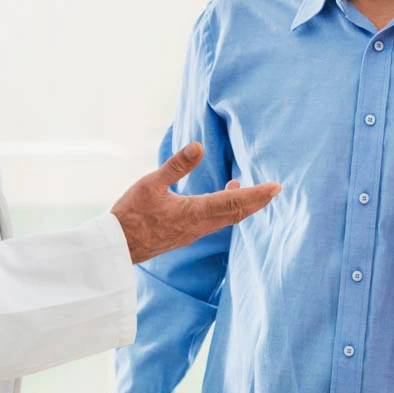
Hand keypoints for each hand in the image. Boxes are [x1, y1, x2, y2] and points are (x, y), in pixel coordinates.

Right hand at [110, 142, 280, 263]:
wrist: (117, 247)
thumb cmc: (131, 214)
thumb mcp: (151, 183)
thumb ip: (177, 165)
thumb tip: (199, 145)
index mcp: (194, 212)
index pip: (233, 202)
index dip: (257, 195)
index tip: (276, 188)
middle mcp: (199, 226)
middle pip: (237, 214)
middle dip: (257, 202)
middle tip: (274, 190)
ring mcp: (193, 233)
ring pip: (227, 219)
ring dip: (242, 206)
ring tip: (248, 189)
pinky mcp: (186, 235)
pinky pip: (215, 222)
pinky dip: (226, 210)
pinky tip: (220, 198)